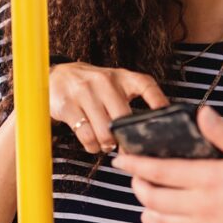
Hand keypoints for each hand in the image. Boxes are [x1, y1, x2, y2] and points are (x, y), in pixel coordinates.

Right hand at [48, 63, 168, 153]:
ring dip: (107, 145)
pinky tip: (92, 144)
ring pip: (104, 132)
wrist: (58, 76)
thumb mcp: (115, 85)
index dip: (158, 101)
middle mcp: (104, 81)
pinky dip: (92, 146)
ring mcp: (84, 91)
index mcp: (122, 77)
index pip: (146, 85)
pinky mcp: (67, 105)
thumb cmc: (93, 86)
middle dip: (124, 139)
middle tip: (122, 145)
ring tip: (105, 143)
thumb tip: (148, 133)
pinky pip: (86, 136)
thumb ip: (130, 102)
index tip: (165, 115)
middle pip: (123, 120)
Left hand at [115, 106, 222, 222]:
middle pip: (155, 202)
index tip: (122, 159)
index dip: (136, 165)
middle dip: (139, 190)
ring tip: (149, 208)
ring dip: (149, 219)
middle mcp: (206, 211)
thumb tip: (201, 113)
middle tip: (138, 181)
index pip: (161, 171)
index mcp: (213, 181)